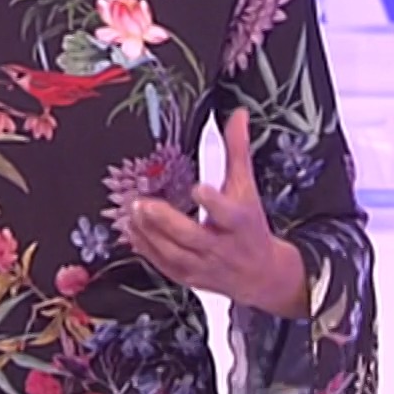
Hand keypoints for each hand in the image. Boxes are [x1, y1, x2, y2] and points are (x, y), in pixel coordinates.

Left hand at [123, 109, 309, 317]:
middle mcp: (221, 247)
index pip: (228, 214)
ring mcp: (204, 265)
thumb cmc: (250, 226)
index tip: (199, 188)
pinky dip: (146, 249)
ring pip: (174, 254)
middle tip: (142, 203)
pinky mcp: (189, 277)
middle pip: (193, 237)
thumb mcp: (247, 187)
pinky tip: (132, 231)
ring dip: (149, 234)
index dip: (214, 203)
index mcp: (239, 223)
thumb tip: (238, 116)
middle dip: (166, 221)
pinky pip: (164, 265)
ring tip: (132, 212)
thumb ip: (238, 151)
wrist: (261, 275)